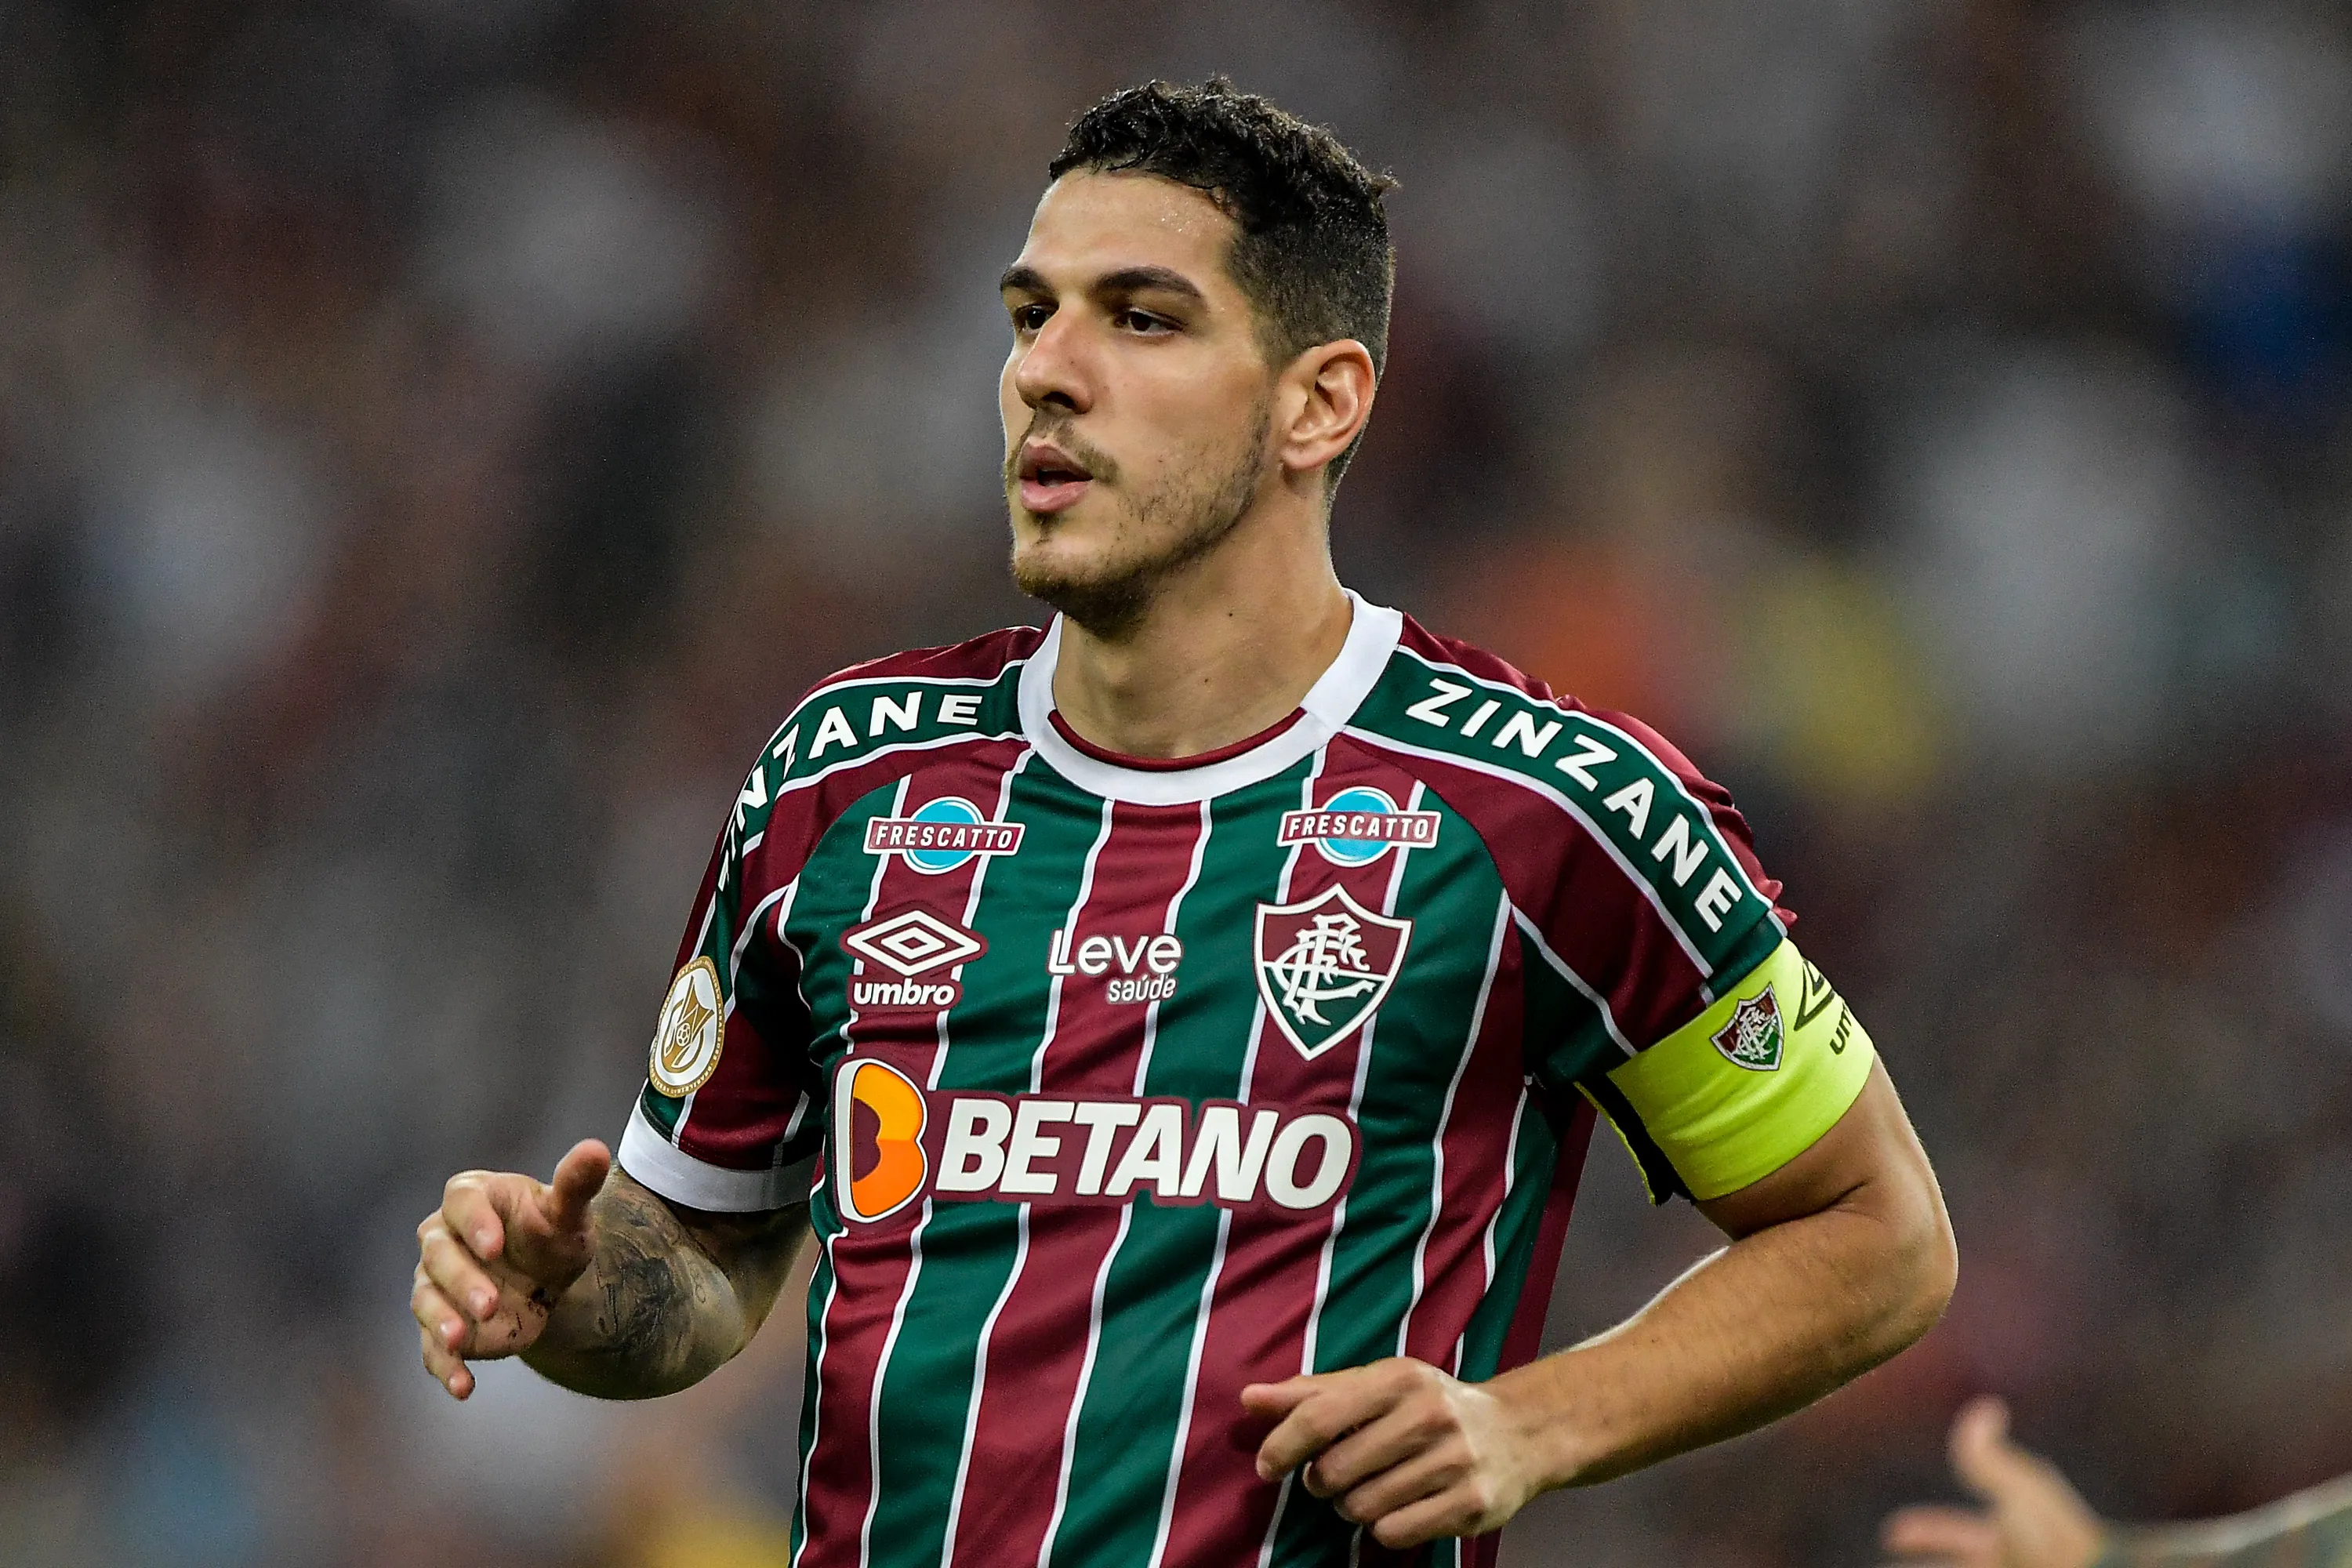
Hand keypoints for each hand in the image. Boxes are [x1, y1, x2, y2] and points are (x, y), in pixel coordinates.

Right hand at [412, 1139, 610, 1399]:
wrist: (547, 1275)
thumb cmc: (552, 1231)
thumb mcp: (568, 1211)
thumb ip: (576, 1183)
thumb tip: (596, 1149)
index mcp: (471, 1198)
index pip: (461, 1202)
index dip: (474, 1223)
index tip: (496, 1245)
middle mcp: (443, 1238)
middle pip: (438, 1255)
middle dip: (461, 1281)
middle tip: (490, 1305)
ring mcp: (436, 1283)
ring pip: (426, 1300)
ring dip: (441, 1322)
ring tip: (461, 1341)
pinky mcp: (441, 1323)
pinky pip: (432, 1346)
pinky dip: (445, 1366)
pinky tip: (464, 1388)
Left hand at [1243, 1358, 1546, 1548]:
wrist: (1519, 1433)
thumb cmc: (1430, 1406)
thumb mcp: (1377, 1386)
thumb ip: (1313, 1393)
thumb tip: (1250, 1399)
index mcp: (1400, 1378)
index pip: (1321, 1414)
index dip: (1283, 1444)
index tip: (1267, 1466)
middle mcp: (1430, 1415)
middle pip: (1336, 1471)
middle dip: (1324, 1482)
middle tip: (1336, 1478)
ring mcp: (1454, 1461)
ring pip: (1363, 1507)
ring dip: (1354, 1506)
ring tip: (1373, 1490)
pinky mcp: (1471, 1504)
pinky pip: (1394, 1533)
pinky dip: (1384, 1528)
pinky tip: (1401, 1508)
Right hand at [1882, 1397, 2107, 1567]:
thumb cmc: (2057, 1536)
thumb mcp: (2019, 1489)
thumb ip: (1989, 1456)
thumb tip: (1987, 1407)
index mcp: (2000, 1539)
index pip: (1950, 1532)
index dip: (1920, 1531)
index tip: (1891, 1535)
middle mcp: (2000, 1563)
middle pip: (1947, 1566)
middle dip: (1915, 1566)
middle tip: (1882, 1567)